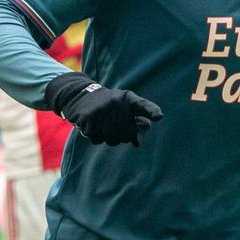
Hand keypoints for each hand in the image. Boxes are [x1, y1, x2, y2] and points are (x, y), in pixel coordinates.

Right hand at [44, 72, 162, 146]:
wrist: (81, 96)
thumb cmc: (112, 107)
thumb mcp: (127, 109)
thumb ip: (139, 124)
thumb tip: (136, 142)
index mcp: (129, 99)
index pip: (142, 105)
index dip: (151, 111)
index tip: (158, 117)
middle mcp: (116, 103)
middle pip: (128, 135)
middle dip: (124, 137)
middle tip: (116, 126)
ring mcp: (101, 111)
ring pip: (112, 140)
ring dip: (110, 138)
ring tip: (105, 125)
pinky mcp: (88, 119)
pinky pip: (97, 140)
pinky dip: (96, 137)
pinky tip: (94, 125)